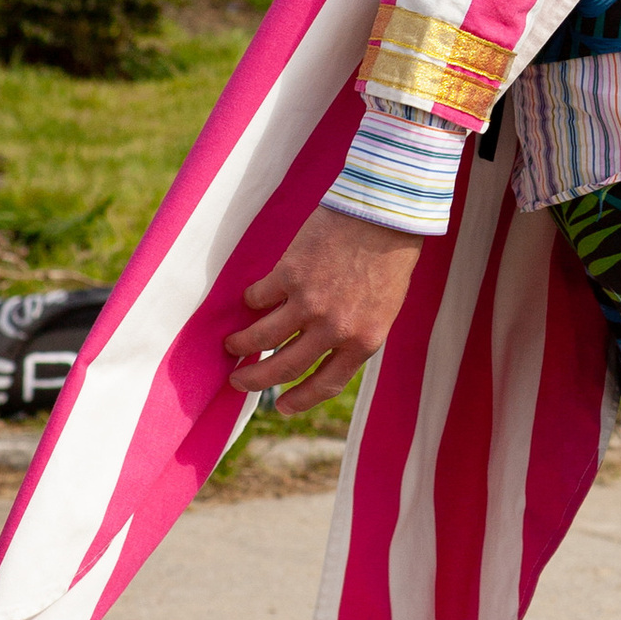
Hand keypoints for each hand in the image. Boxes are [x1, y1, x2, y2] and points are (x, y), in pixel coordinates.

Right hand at [225, 207, 424, 416]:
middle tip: (237, 380)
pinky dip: (251, 302)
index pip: (326, 384)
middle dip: (254, 380)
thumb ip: (352, 333)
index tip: (281, 406)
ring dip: (241, 344)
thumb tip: (317, 350)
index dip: (300, 400)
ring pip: (261, 338)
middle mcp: (334, 330)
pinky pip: (258, 299)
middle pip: (283, 368)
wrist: (385, 213)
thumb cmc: (389, 259)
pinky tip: (250, 301)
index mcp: (364, 342)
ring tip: (231, 344)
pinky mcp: (289, 275)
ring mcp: (309, 303)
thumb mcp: (382, 309)